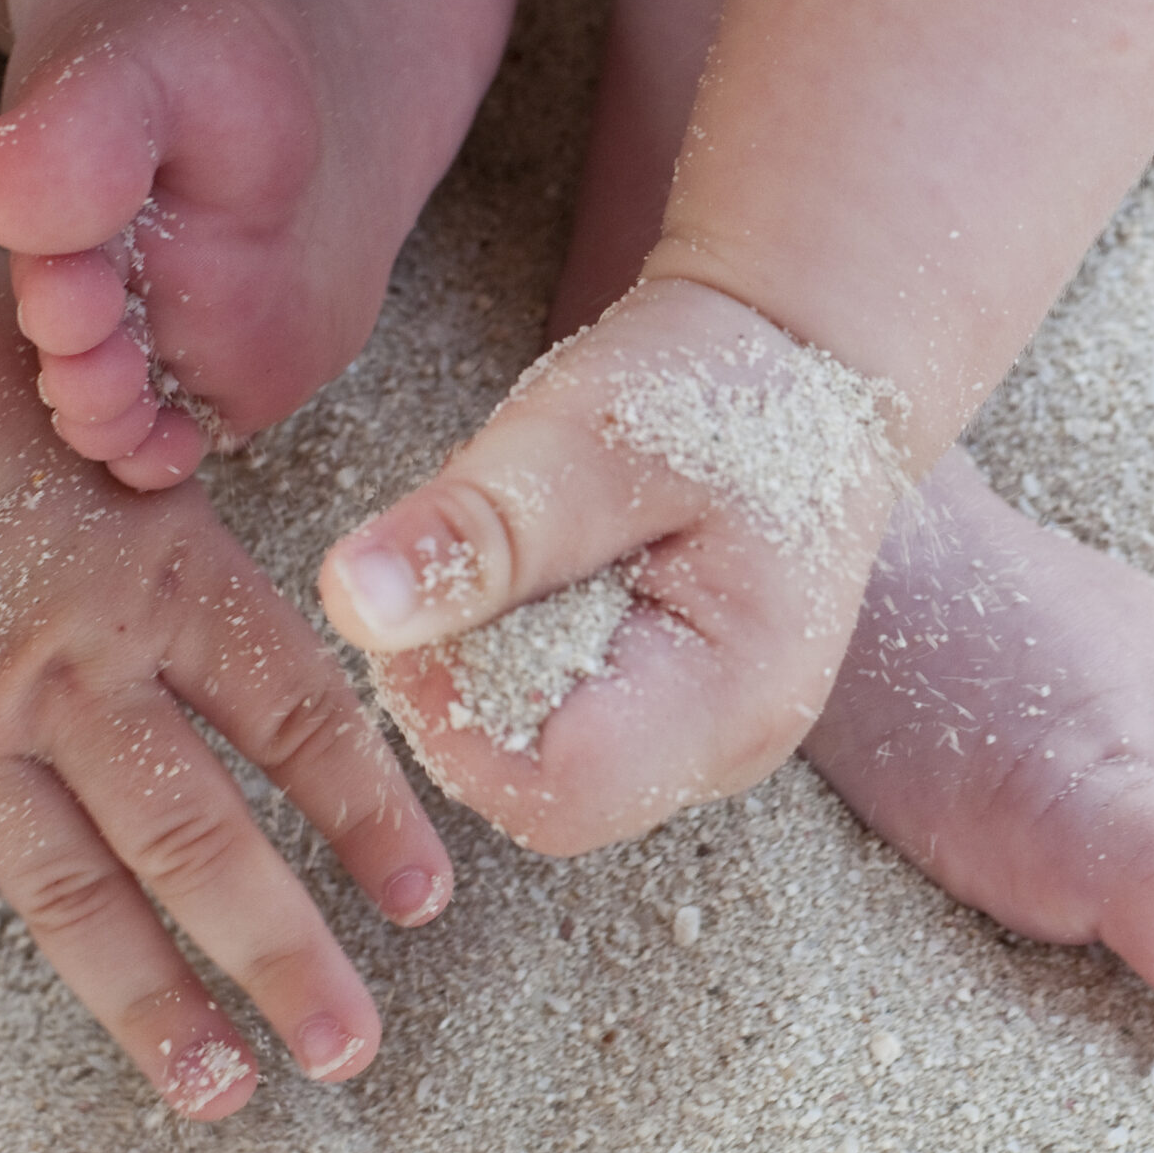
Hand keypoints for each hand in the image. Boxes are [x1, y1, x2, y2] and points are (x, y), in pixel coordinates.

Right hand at [0, 271, 450, 1113]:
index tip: (424, 897)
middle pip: (198, 838)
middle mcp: (83, 674)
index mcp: (168, 584)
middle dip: (280, 950)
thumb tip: (292, 520)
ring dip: (146, 998)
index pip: (295, 719)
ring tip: (216, 1089)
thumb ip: (209, 501)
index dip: (366, 809)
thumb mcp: (133, 421)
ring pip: (71, 887)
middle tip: (347, 1047)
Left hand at [319, 278, 907, 852]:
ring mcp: (705, 746)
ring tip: (533, 546)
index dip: (452, 712)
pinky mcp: (672, 722)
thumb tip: (353, 605)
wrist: (800, 360)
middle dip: (468, 678)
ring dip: (491, 660)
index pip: (548, 792)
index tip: (443, 588)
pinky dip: (520, 652)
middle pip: (532, 788)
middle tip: (491, 546)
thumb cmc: (714, 383)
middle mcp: (729, 752)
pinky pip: (556, 725)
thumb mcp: (584, 431)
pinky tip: (550, 571)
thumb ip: (479, 528)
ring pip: (534, 761)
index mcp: (732, 698)